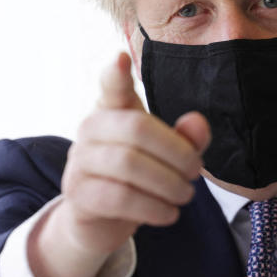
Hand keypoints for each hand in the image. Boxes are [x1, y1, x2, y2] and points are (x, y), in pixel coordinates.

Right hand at [28, 52, 209, 276]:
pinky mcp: (77, 193)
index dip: (115, 73)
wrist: (101, 218)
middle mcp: (91, 128)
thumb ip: (186, 138)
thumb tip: (198, 122)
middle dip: (177, 152)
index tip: (121, 58)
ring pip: (128, 164)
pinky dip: (153, 207)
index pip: (111, 85)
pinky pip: (119, 197)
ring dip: (168, 183)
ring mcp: (79, 160)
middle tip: (196, 172)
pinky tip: (170, 213)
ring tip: (186, 194)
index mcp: (113, 109)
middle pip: (137, 129)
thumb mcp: (166, 154)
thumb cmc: (138, 175)